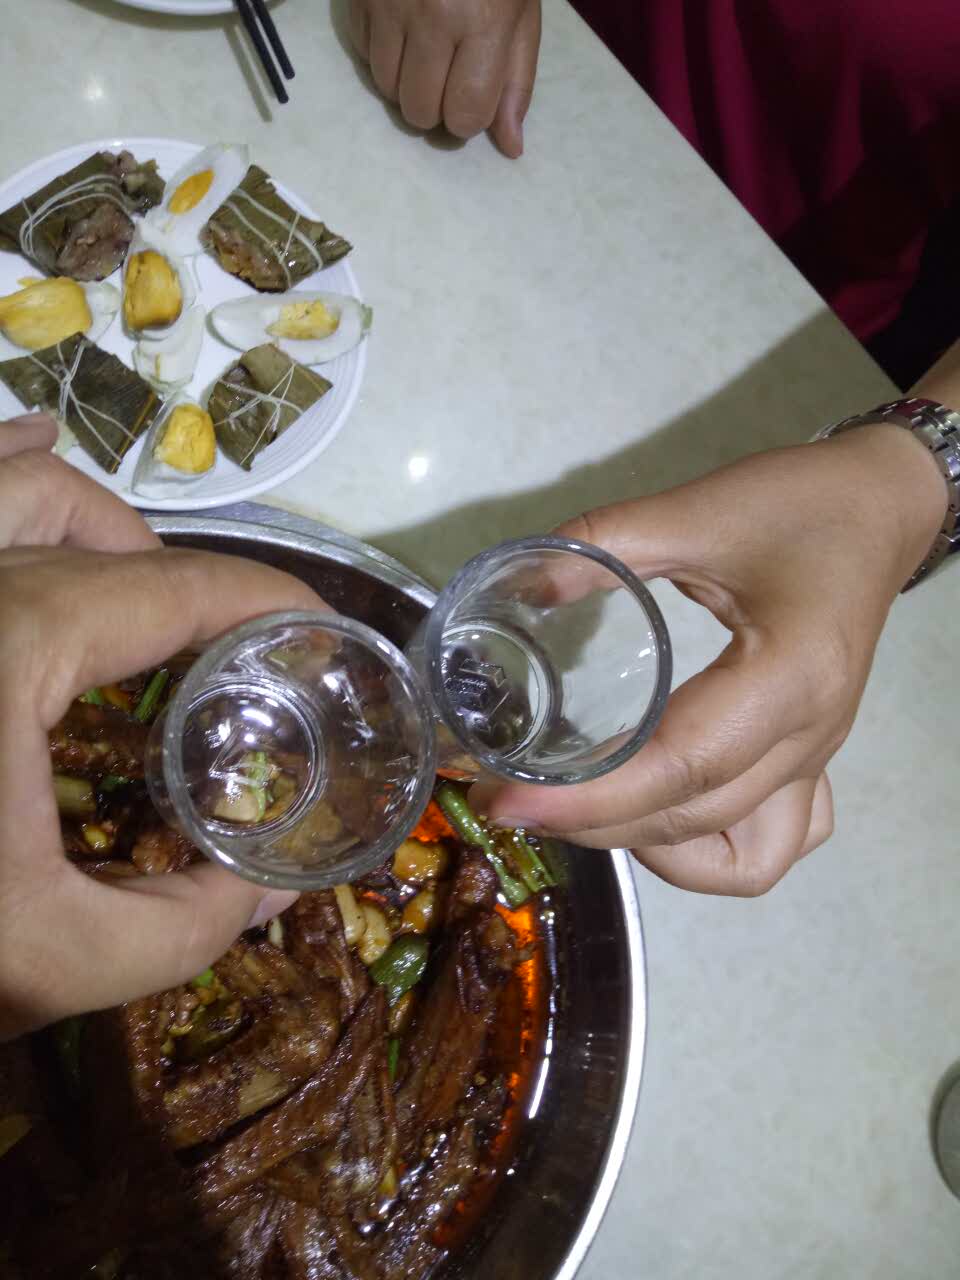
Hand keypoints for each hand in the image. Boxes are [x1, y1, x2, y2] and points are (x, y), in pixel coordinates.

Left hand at [0, 417, 323, 1036]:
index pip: (180, 588)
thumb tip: (264, 893)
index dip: (272, 599)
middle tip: (223, 667)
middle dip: (189, 587)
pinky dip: (8, 470)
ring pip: (18, 485)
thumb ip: (178, 929)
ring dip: (99, 529)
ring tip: (133, 594)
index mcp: (13, 640)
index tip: (322, 631)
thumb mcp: (38, 961)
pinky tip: (32, 464)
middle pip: (107, 533)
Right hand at [348, 0, 539, 157]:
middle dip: (435, 108)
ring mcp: (390, 4)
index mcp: (484, 22)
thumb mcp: (520, 15)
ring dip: (406, 84)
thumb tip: (510, 147)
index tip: (472, 99)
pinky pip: (365, 57)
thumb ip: (516, 81)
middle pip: (421, 112)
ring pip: (387, 90)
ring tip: (425, 53)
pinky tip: (402, 28)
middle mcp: (435, 16)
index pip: (466, 115)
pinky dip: (383, 55)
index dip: (468, 119)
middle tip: (447, 78)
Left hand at [471, 425, 946, 894]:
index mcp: (787, 679)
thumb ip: (605, 542)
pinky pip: (774, 842)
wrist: (882, 505)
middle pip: (694, 820)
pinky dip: (710, 849)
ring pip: (744, 858)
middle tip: (510, 795)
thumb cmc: (800, 503)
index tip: (509, 798)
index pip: (681, 766)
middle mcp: (807, 738)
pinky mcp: (811, 759)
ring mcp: (816, 758)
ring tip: (586, 806)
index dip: (589, 798)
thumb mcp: (697, 510)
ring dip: (656, 849)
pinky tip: (660, 811)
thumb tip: (525, 583)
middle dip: (593, 824)